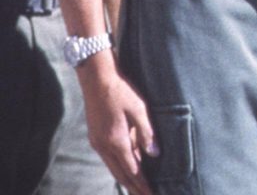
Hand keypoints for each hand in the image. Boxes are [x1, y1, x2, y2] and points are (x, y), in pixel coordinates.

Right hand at [78, 56, 155, 194]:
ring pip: (113, 166)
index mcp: (116, 141)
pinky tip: (126, 165)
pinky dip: (119, 165)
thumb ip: (147, 132)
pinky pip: (109, 157)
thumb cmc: (121, 91)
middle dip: (133, 187)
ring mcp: (98, 142)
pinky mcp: (96, 136)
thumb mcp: (139, 108)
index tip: (150, 193)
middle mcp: (104, 146)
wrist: (97, 78)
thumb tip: (155, 155)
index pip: (132, 170)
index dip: (142, 184)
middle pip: (120, 174)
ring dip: (125, 177)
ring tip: (136, 187)